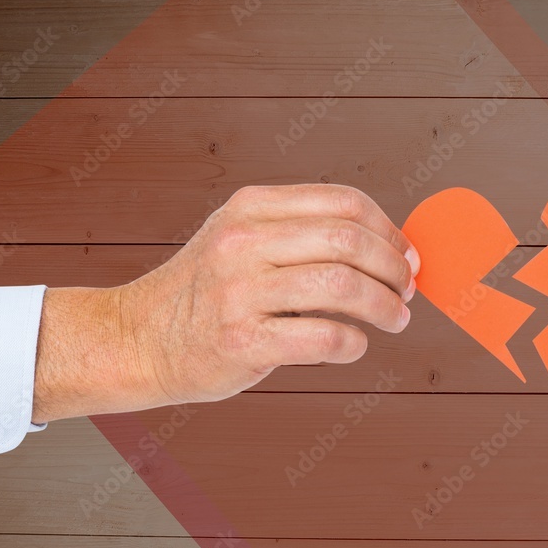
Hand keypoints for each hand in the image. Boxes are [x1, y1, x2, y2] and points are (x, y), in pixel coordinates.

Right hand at [32, 184, 418, 421]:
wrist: (139, 339)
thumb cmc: (205, 293)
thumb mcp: (240, 238)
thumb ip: (300, 233)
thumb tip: (386, 247)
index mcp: (250, 207)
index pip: (343, 202)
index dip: (388, 229)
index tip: (406, 254)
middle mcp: (244, 241)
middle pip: (349, 240)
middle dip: (394, 267)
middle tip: (408, 291)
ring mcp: (239, 291)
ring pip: (342, 287)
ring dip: (385, 306)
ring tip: (396, 319)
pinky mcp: (241, 339)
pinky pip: (324, 336)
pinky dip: (353, 343)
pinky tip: (353, 345)